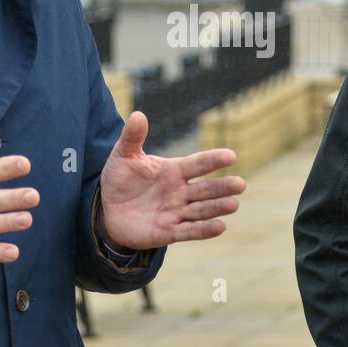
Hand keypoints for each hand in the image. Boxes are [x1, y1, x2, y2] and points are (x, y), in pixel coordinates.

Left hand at [97, 111, 245, 249]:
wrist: (107, 210)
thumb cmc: (120, 179)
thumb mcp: (123, 156)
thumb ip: (132, 137)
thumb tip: (138, 114)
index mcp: (174, 170)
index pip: (197, 164)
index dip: (213, 160)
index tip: (231, 156)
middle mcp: (180, 191)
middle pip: (205, 189)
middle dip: (222, 187)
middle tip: (240, 184)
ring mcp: (175, 212)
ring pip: (200, 210)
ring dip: (217, 208)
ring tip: (234, 204)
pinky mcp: (167, 232)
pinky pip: (188, 231)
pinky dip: (203, 230)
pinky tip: (220, 226)